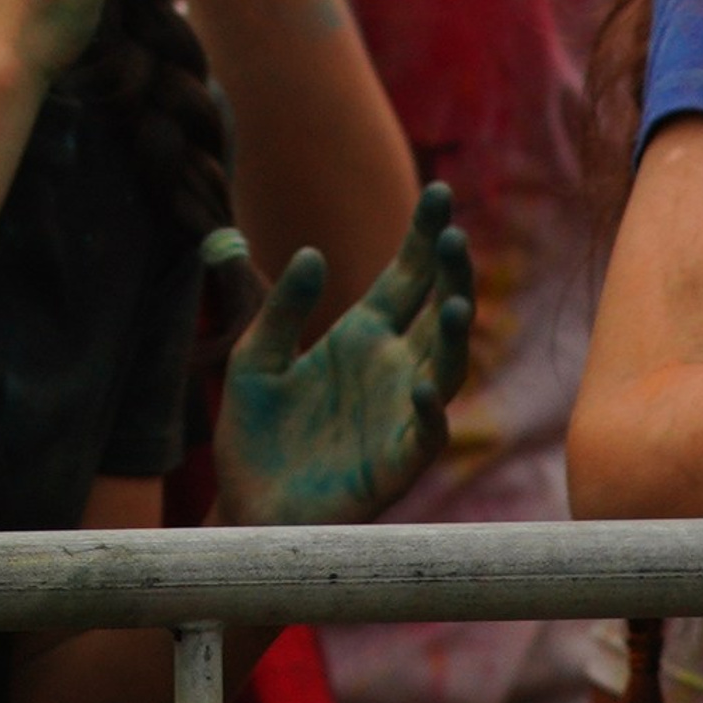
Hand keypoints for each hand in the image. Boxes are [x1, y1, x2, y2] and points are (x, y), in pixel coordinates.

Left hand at [215, 184, 475, 528]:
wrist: (245, 509)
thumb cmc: (253, 435)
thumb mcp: (254, 358)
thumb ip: (282, 308)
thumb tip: (313, 253)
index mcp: (361, 336)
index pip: (406, 277)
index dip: (425, 237)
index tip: (438, 193)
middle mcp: (391, 369)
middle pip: (436, 312)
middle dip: (450, 275)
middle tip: (452, 236)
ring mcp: (398, 415)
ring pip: (446, 368)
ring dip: (456, 338)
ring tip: (457, 303)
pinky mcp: (396, 464)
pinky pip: (426, 435)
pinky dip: (429, 412)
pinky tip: (421, 388)